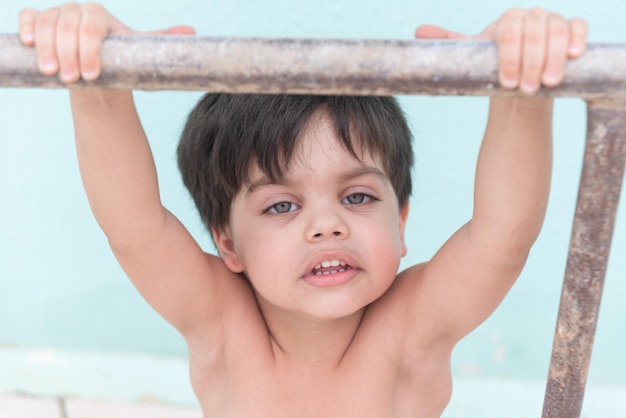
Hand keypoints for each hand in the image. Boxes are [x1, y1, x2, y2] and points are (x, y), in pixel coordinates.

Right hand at [19, 3, 195, 82]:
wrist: (95, 76)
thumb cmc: (117, 66)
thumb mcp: (137, 55)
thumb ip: (160, 42)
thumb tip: (192, 33)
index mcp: (100, 15)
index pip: (92, 26)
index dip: (89, 49)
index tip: (92, 75)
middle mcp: (77, 10)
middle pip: (67, 25)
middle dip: (68, 53)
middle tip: (73, 80)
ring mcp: (56, 15)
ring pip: (46, 24)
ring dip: (46, 48)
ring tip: (54, 73)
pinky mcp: (38, 22)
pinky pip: (29, 18)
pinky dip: (27, 28)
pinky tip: (27, 44)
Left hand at [415, 8, 587, 93]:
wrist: (520, 79)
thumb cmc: (495, 68)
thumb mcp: (473, 58)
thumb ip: (450, 44)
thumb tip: (418, 33)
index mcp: (506, 21)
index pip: (507, 34)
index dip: (509, 58)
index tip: (507, 83)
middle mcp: (529, 16)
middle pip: (533, 32)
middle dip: (530, 62)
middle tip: (527, 89)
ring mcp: (552, 20)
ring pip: (557, 30)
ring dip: (553, 57)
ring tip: (547, 83)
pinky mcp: (571, 28)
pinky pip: (578, 27)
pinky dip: (576, 39)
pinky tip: (573, 56)